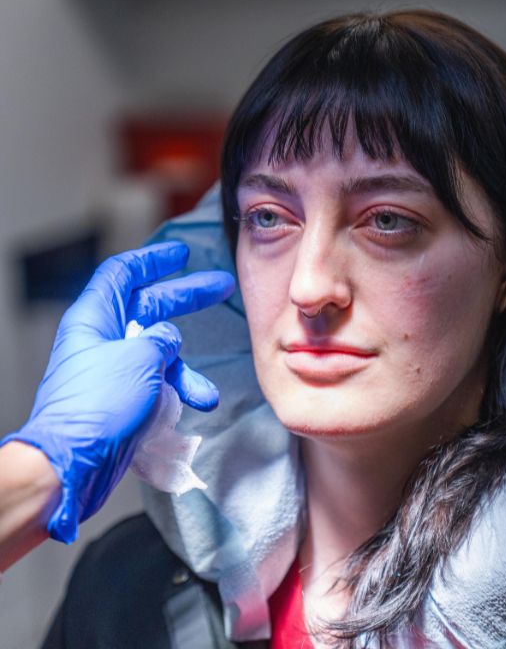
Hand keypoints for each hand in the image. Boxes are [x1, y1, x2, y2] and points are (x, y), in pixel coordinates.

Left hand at [1, 241, 234, 542]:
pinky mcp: (124, 397)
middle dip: (186, 296)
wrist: (71, 465)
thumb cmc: (98, 405)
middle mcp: (103, 338)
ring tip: (206, 391)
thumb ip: (161, 340)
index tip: (182, 253)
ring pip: (159, 351)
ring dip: (187, 368)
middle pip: (149, 304)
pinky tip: (192, 410)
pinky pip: (158, 383)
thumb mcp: (139, 358)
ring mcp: (114, 368)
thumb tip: (168, 341)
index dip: (153, 259)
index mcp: (95, 317)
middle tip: (221, 285)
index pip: (123, 273)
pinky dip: (177, 392)